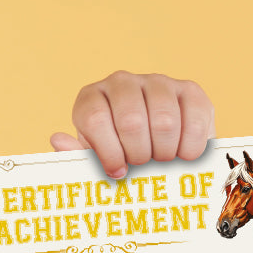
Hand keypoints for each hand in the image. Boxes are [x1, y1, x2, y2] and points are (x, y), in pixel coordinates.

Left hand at [51, 72, 214, 178]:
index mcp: (91, 99)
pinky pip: (194, 119)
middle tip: (142, 165)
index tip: (117, 171)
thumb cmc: (118, 160)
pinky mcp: (190, 90)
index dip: (108, 152)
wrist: (157, 154)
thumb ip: (77, 156)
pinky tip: (183, 154)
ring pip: (164, 121)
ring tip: (161, 160)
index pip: (95, 118)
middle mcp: (121, 82)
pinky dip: (190, 147)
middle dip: (138, 155)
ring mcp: (157, 82)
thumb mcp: (94, 163)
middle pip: (131, 121)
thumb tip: (58, 140)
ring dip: (165, 152)